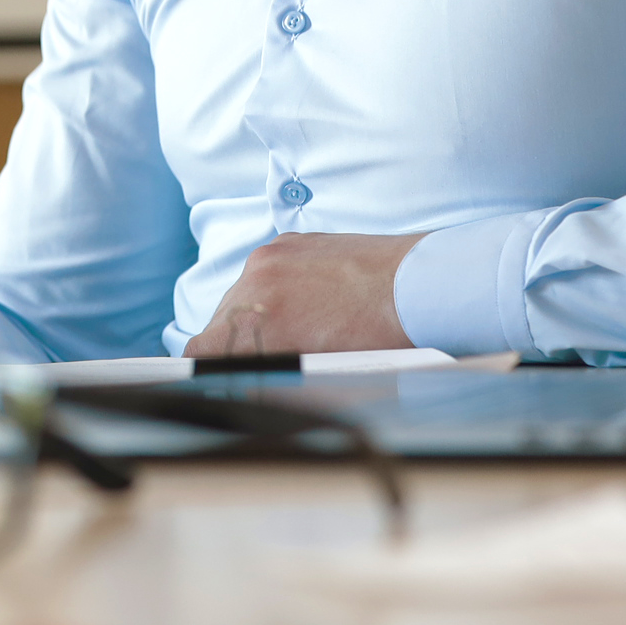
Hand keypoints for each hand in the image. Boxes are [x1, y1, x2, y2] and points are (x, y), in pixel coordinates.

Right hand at [183, 232, 422, 357]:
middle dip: (237, 343)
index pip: (202, 350)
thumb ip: (273, 373)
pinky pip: (263, 272)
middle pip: (218, 322)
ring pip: (239, 295)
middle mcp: (256, 280)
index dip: (209, 369)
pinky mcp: (289, 241)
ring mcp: (271, 256)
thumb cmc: (384, 338)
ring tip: (299, 330)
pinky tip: (309, 303)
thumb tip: (249, 382)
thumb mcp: (322, 372)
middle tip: (273, 362)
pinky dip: (275, 289)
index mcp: (259, 319)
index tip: (221, 378)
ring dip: (256, 314)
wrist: (423, 287)